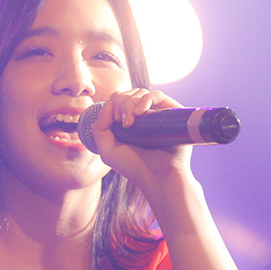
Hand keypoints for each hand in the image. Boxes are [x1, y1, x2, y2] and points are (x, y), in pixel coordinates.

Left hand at [89, 88, 194, 203]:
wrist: (157, 177)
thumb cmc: (133, 166)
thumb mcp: (107, 149)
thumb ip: (99, 127)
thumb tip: (108, 102)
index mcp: (128, 122)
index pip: (118, 99)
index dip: (112, 103)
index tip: (113, 120)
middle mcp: (143, 116)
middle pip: (127, 94)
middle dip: (119, 103)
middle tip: (121, 122)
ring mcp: (156, 113)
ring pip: (140, 93)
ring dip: (129, 102)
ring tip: (130, 122)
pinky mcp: (171, 113)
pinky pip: (157, 95)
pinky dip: (145, 99)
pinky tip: (139, 113)